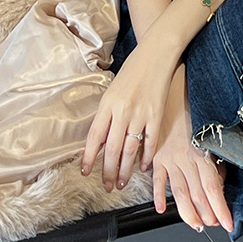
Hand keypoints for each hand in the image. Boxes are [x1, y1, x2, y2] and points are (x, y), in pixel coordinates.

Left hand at [81, 39, 174, 190]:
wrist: (156, 54)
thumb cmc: (133, 70)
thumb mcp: (112, 90)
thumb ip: (107, 114)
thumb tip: (101, 140)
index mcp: (108, 104)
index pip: (95, 137)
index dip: (89, 158)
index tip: (86, 172)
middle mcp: (122, 111)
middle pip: (112, 149)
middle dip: (108, 172)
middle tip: (107, 186)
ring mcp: (141, 114)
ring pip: (130, 150)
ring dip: (125, 170)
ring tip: (122, 183)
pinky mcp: (157, 116)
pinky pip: (150, 142)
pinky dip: (146, 157)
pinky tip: (142, 167)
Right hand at [152, 67, 232, 232]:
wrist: (168, 79)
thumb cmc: (189, 96)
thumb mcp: (210, 120)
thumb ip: (214, 149)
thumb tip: (220, 172)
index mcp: (200, 149)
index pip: (212, 187)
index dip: (220, 208)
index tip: (227, 223)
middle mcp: (184, 157)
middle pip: (197, 193)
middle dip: (205, 214)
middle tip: (211, 227)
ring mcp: (168, 156)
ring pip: (178, 191)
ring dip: (187, 211)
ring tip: (194, 224)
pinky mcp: (155, 152)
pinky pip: (157, 178)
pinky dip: (158, 194)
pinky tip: (160, 207)